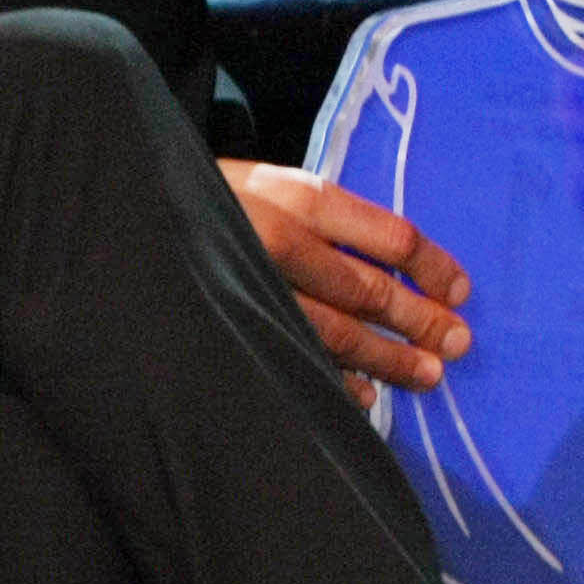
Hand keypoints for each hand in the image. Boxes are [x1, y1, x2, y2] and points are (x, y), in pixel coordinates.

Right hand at [221, 158, 472, 398]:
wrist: (123, 213)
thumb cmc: (208, 200)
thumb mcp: (266, 186)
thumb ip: (323, 221)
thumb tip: (394, 268)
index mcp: (300, 198)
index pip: (389, 236)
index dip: (432, 266)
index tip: (460, 290)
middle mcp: (283, 241)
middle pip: (371, 290)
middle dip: (421, 320)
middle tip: (459, 343)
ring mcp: (255, 288)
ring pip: (338, 332)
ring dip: (389, 358)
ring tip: (429, 376)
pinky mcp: (231, 325)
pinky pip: (296, 359)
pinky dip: (335, 383)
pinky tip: (365, 397)